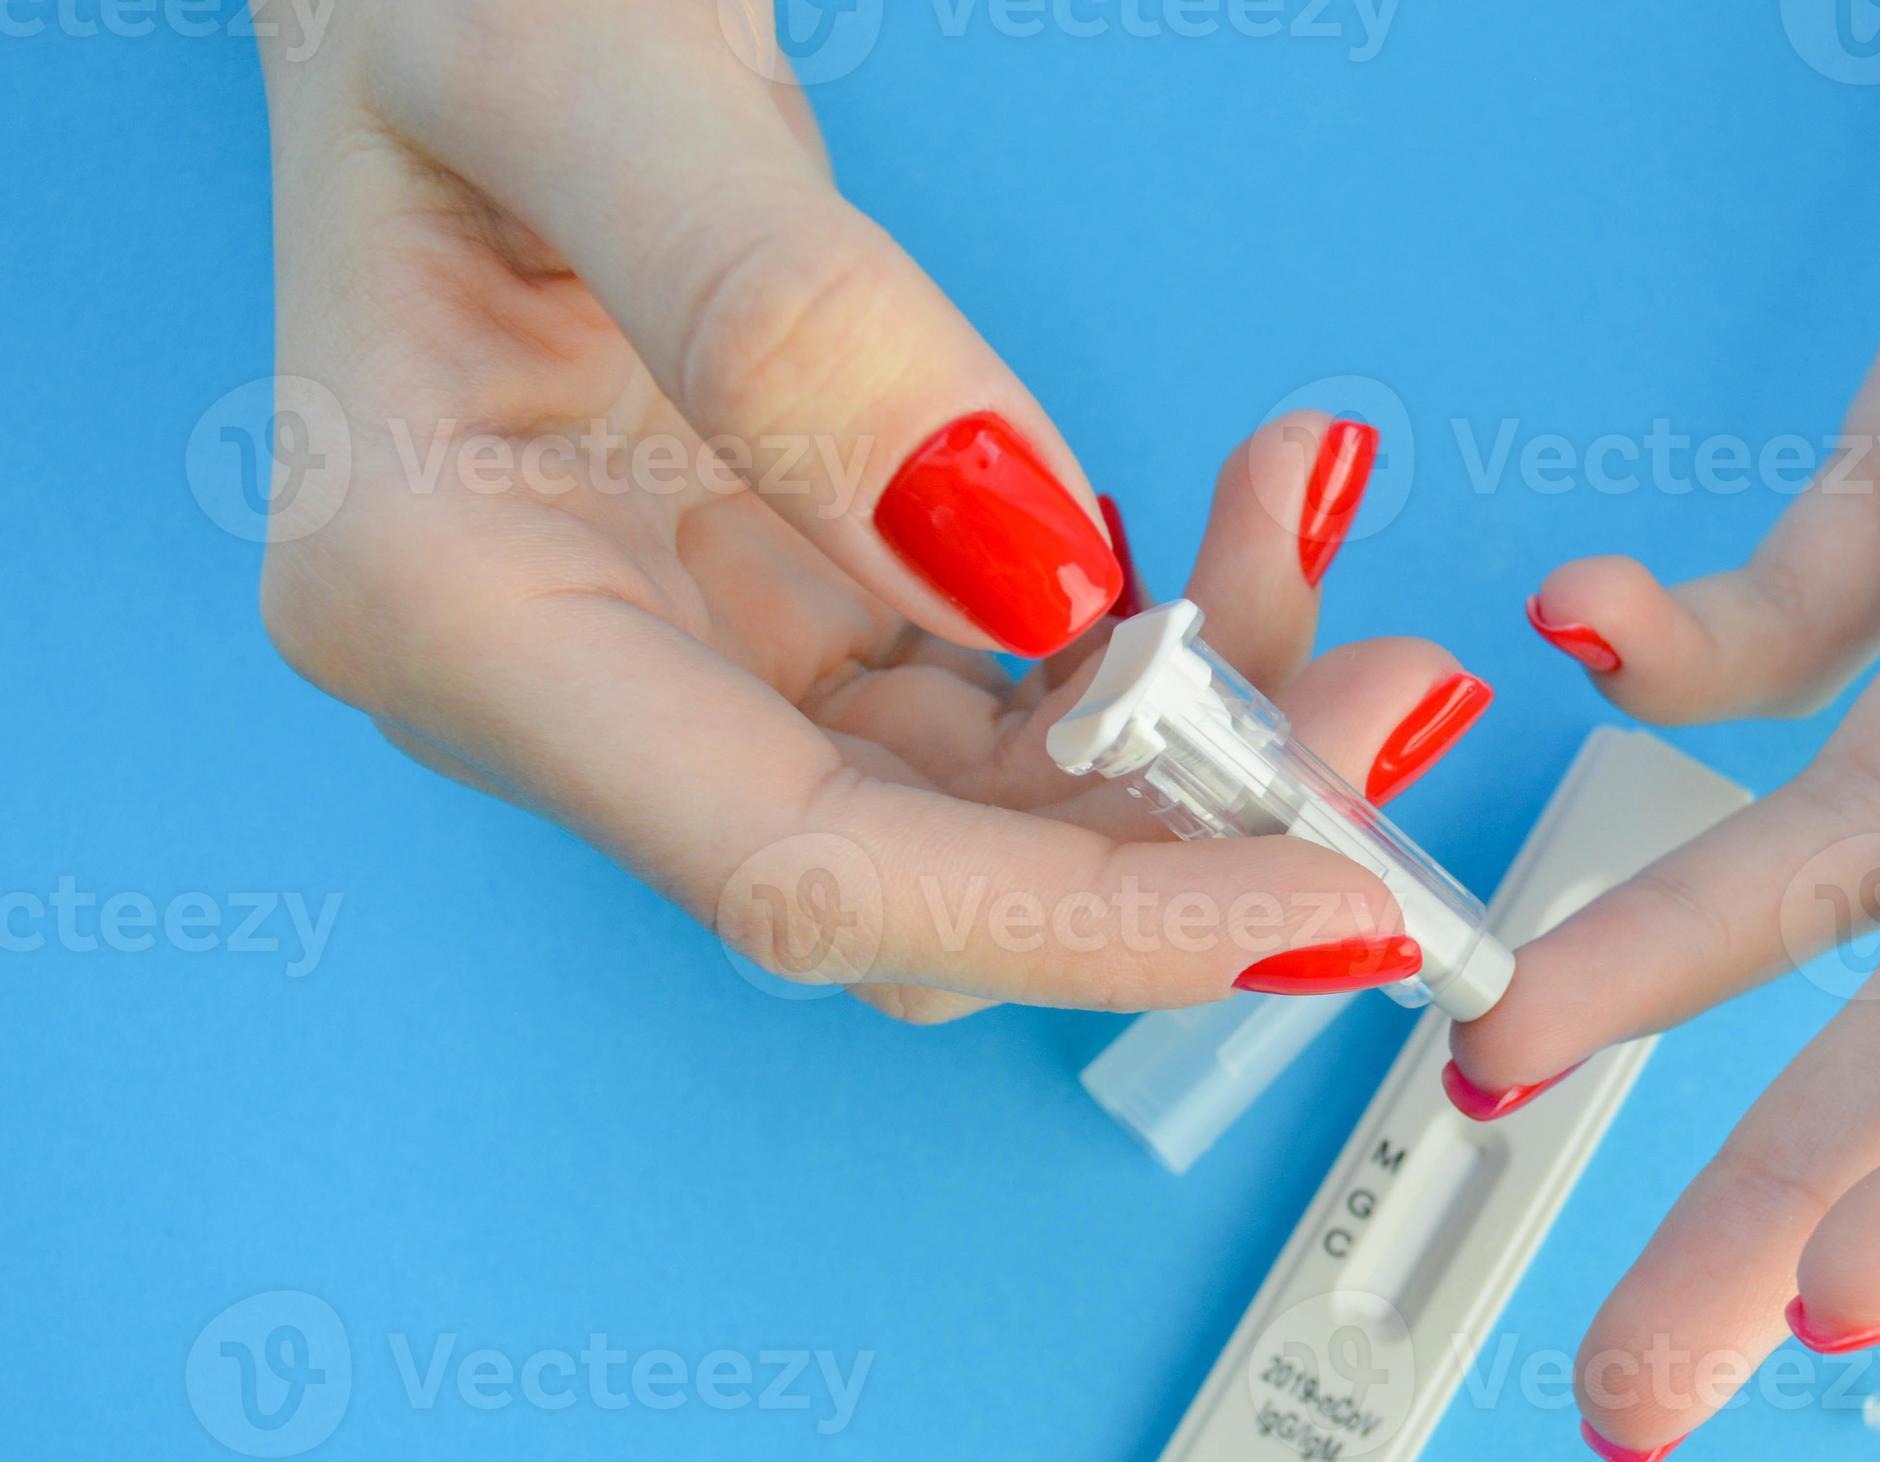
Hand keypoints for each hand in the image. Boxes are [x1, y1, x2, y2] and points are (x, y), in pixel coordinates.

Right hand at [256, 0, 1489, 1016]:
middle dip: (1187, 826)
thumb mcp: (583, 71)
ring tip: (1321, 548)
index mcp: (449, 610)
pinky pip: (1014, 699)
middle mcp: (569, 686)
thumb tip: (1021, 569)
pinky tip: (1254, 523)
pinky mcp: (799, 612)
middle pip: (929, 881)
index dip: (1080, 922)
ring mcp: (691, 656)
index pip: (800, 873)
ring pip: (999, 810)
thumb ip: (781, 316)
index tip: (1319, 901)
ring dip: (1204, 721)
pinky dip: (1160, 634)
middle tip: (1392, 694)